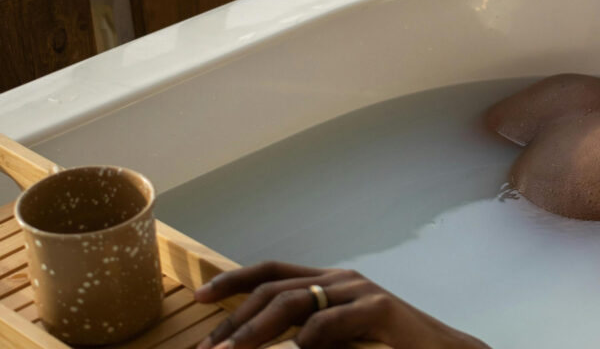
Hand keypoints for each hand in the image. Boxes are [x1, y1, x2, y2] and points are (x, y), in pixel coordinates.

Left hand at [194, 261, 488, 348]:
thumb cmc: (387, 347)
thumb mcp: (338, 338)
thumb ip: (306, 335)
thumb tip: (260, 345)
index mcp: (328, 282)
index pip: (271, 271)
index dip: (233, 280)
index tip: (199, 297)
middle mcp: (340, 278)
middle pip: (274, 288)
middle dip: (234, 319)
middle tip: (208, 348)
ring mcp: (360, 290)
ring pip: (294, 301)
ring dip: (255, 331)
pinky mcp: (379, 308)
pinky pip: (329, 321)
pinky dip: (303, 340)